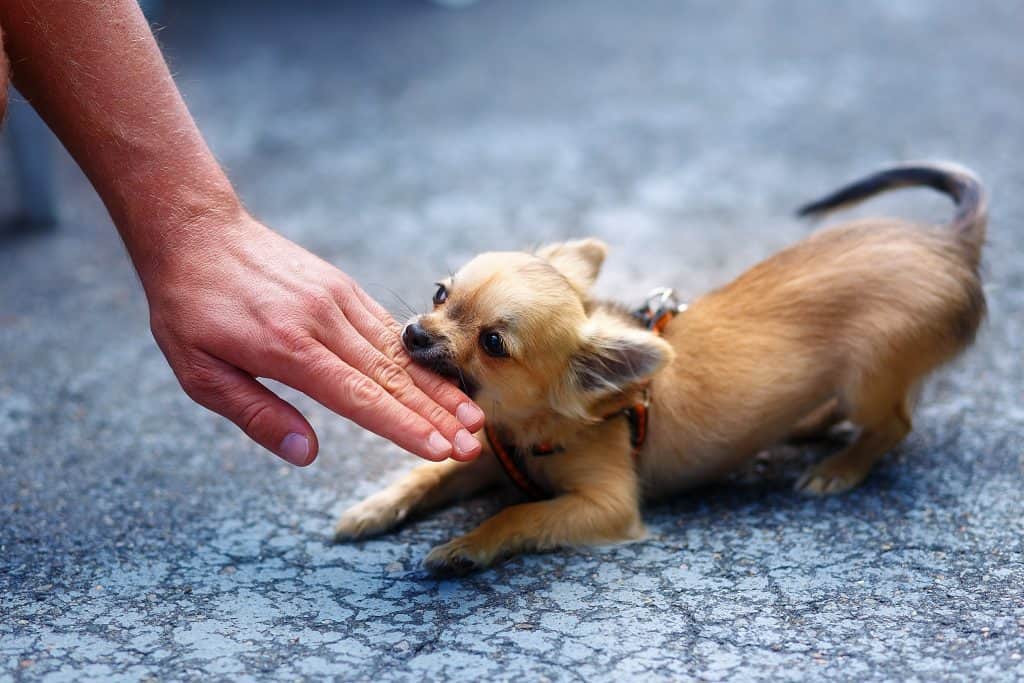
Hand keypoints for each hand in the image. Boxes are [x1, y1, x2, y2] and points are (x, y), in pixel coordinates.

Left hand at [138, 209, 483, 465]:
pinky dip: (416, 360)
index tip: (439, 449)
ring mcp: (337, 300)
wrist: (197, 231)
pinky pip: (386, 329)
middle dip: (437, 416)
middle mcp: (323, 322)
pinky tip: (438, 382)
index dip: (403, 426)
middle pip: (392, 377)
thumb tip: (307, 454)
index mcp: (287, 348)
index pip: (360, 396)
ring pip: (398, 353)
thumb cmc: (190, 308)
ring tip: (472, 418)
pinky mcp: (342, 287)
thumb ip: (256, 414)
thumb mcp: (200, 372)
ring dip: (438, 389)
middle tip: (471, 446)